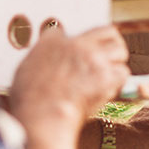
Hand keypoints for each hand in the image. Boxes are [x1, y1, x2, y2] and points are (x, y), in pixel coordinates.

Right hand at [9, 25, 128, 148]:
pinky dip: (119, 83)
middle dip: (113, 45)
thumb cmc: (30, 103)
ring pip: (121, 51)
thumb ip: (40, 58)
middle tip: (112, 58)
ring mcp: (93, 59)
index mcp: (53, 42)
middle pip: (110, 32)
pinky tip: (109, 91)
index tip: (84, 53)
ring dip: (117, 64)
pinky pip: (123, 73)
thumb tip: (47, 57)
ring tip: (110, 76)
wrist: (43, 118)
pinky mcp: (106, 76)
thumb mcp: (25, 71)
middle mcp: (76, 45)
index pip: (73, 30)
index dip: (82, 42)